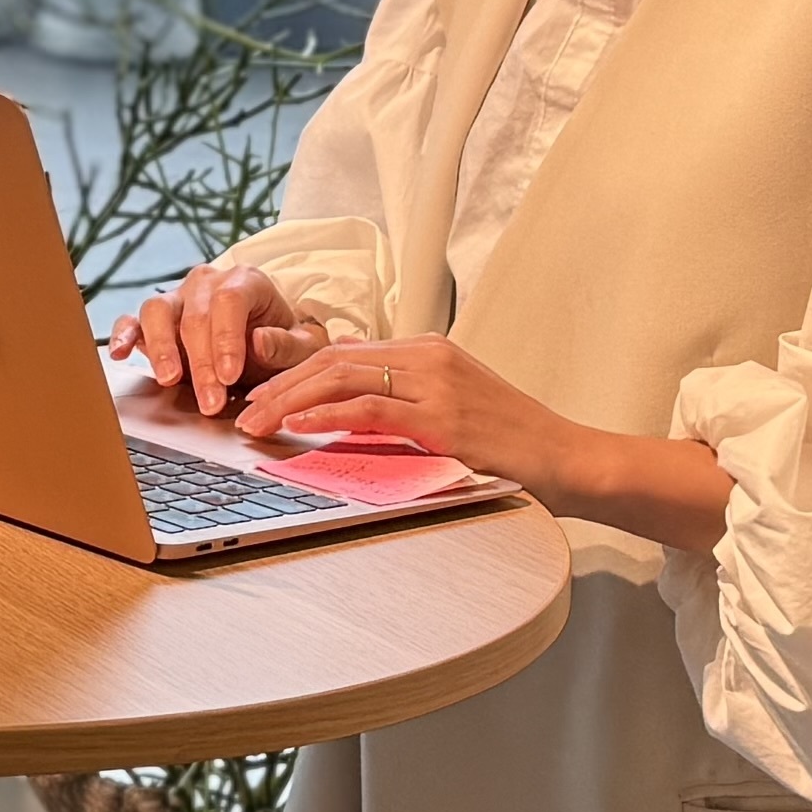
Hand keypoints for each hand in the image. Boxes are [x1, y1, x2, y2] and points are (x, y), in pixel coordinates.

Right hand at [110, 260, 309, 417]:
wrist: (266, 341)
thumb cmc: (284, 343)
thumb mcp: (302, 347)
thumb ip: (286, 345)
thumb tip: (259, 341)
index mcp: (245, 281)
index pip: (229, 301)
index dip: (226, 339)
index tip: (229, 376)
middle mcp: (206, 283)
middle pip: (194, 316)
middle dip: (200, 363)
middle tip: (210, 402)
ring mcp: (178, 298)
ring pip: (157, 310)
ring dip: (162, 348)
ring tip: (170, 380)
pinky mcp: (156, 318)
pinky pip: (132, 319)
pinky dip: (123, 334)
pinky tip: (119, 353)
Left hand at [233, 336, 731, 549]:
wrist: (571, 460)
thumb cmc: (512, 448)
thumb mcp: (451, 416)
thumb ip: (403, 410)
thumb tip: (346, 421)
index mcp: (427, 351)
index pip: (345, 351)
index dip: (294, 371)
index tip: (257, 393)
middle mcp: (429, 356)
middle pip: (334, 358)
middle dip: (279, 383)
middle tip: (240, 410)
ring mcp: (438, 383)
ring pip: (344, 377)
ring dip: (289, 400)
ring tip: (254, 423)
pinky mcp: (445, 417)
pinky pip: (374, 408)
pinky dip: (328, 412)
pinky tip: (299, 424)